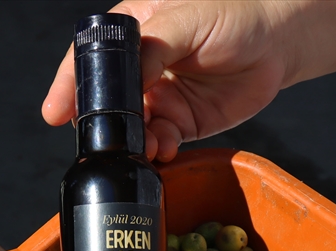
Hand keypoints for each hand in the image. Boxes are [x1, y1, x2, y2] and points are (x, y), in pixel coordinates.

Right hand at [41, 1, 335, 161]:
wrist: (279, 42)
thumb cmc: (235, 14)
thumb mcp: (189, 20)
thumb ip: (155, 47)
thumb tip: (129, 78)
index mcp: (132, 33)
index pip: (89, 60)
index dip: (69, 86)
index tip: (56, 112)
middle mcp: (140, 70)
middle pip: (105, 103)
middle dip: (101, 126)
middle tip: (101, 143)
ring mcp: (159, 98)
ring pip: (131, 129)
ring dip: (132, 143)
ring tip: (145, 147)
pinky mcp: (181, 122)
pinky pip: (159, 143)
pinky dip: (157, 152)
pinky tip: (163, 151)